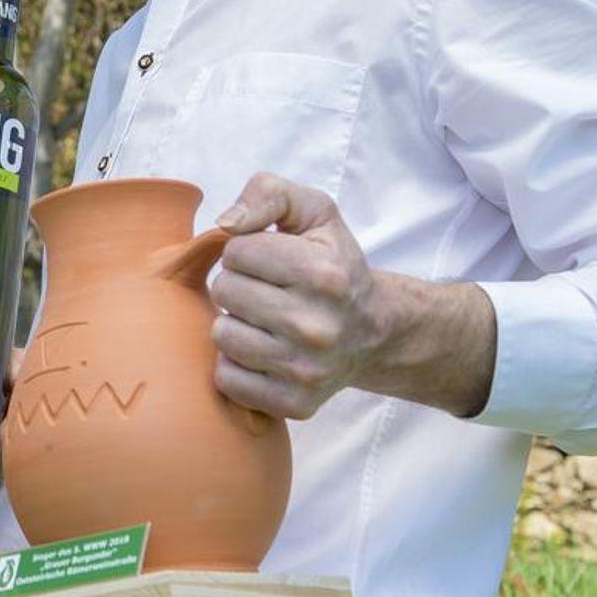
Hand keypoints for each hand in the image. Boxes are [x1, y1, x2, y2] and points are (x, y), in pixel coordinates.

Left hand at [208, 173, 390, 421]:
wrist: (373, 332)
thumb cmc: (333, 264)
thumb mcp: (314, 212)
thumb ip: (268, 193)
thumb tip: (226, 223)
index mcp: (324, 273)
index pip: (236, 250)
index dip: (246, 250)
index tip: (271, 261)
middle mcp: (319, 326)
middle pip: (225, 290)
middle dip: (238, 284)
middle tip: (268, 291)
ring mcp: (307, 370)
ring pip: (222, 335)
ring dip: (235, 322)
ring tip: (265, 320)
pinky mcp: (294, 403)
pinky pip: (227, 379)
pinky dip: (237, 364)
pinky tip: (264, 351)